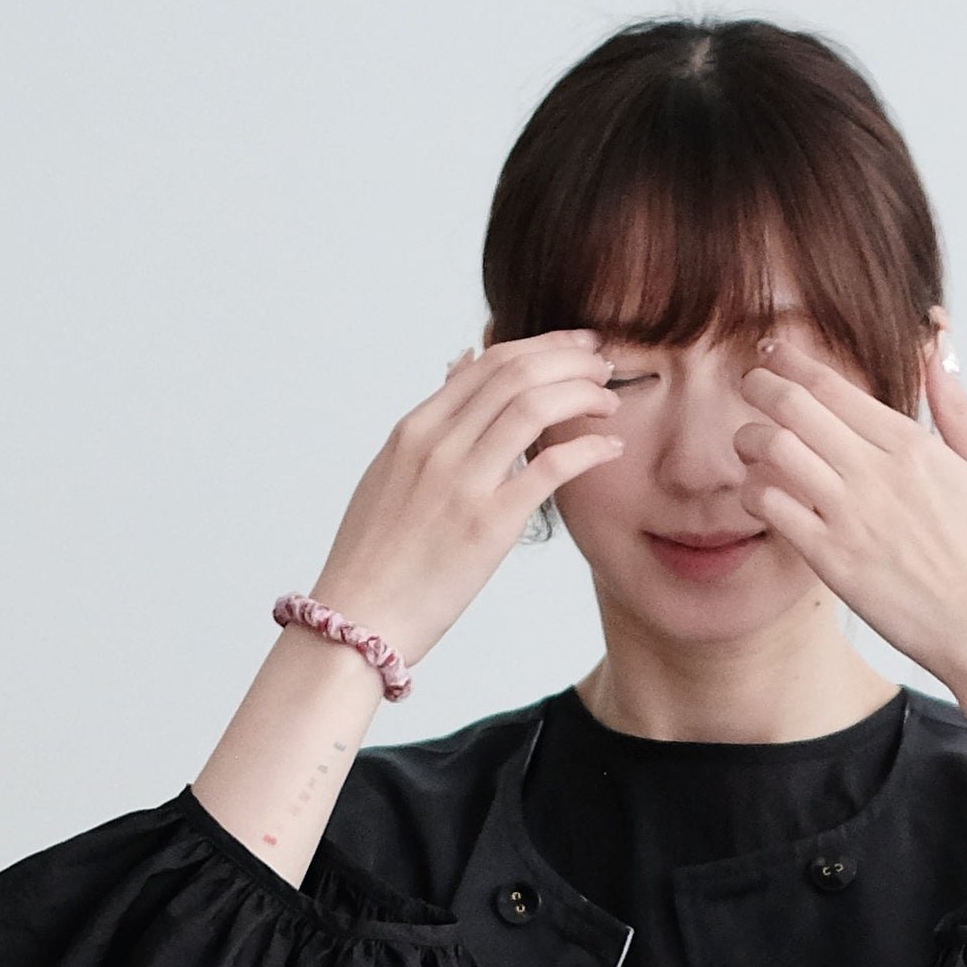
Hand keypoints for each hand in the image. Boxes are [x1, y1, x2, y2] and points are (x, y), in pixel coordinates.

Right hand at [310, 332, 619, 669]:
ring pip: (534, 406)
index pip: (487, 363)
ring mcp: (462, 482)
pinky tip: (609, 448)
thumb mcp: (391, 474)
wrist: (358, 619)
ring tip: (609, 400)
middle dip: (570, 358)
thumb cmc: (375, 558)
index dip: (542, 346)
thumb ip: (432, 424)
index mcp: (414, 430)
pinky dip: (588, 449)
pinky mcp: (488, 525)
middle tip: (605, 364)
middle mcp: (436, 445)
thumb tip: (461, 364)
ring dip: (583, 393)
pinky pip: (550, 468)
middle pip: (515, 372)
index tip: (575, 347)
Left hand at [735, 347, 966, 876]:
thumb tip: (940, 350)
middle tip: (750, 384)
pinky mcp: (832, 560)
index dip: (793, 361)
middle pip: (795, 406)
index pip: (834, 385)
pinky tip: (758, 494)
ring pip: (774, 450)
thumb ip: (957, 409)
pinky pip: (772, 509)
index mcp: (913, 446)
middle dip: (760, 385)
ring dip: (750, 437)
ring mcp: (851, 516)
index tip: (774, 353)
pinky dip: (753, 491)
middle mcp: (876, 473)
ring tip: (749, 442)